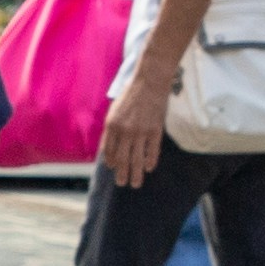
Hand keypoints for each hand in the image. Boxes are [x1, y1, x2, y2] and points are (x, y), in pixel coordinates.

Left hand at [101, 63, 172, 187]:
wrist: (150, 81)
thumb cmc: (131, 94)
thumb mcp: (114, 109)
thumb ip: (112, 128)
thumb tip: (110, 147)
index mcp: (112, 125)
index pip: (109, 151)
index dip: (111, 162)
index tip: (114, 168)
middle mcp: (125, 131)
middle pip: (122, 159)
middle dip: (122, 174)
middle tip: (123, 184)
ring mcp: (141, 132)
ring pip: (137, 159)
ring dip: (135, 174)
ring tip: (135, 184)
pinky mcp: (155, 130)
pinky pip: (152, 151)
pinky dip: (150, 161)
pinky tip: (149, 168)